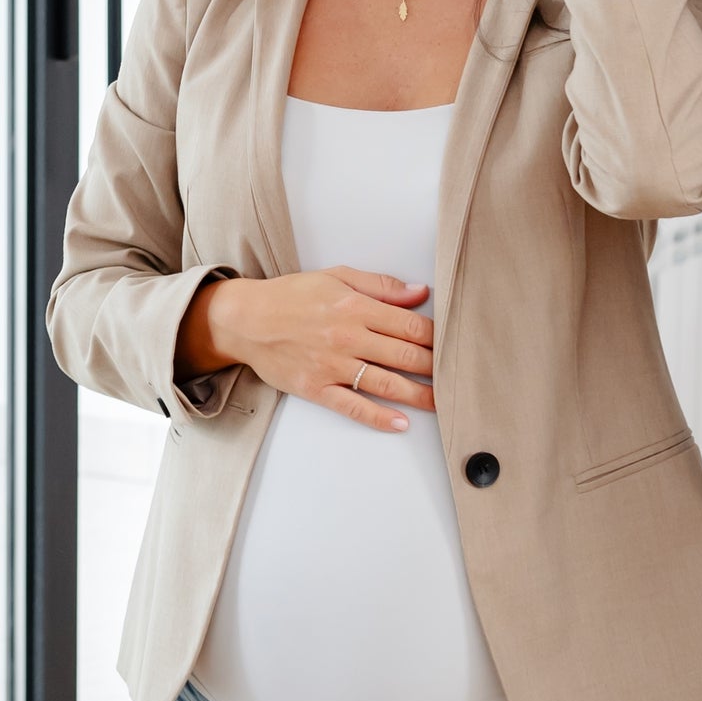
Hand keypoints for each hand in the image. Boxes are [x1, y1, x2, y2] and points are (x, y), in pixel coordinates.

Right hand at [177, 268, 433, 430]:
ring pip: (386, 384)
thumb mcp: (336, 277)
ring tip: (442, 403)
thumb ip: (380, 286)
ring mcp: (331, 366)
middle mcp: (346, 337)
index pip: (410, 325)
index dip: (436, 336)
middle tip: (456, 376)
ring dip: (419, 396)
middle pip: (405, 355)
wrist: (245, 319)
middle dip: (435, 367)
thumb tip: (420, 293)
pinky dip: (379, 418)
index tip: (452, 344)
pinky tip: (401, 423)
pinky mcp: (316, 388)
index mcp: (354, 307)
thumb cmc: (289, 296)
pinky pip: (353, 407)